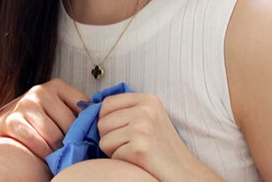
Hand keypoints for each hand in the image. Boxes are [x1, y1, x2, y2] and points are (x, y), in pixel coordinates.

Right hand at [0, 78, 88, 159]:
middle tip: (69, 149)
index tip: (83, 136)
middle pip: (69, 124)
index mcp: (56, 86)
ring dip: (56, 149)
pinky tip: (43, 154)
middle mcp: (40, 91)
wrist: (4, 126)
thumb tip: (101, 119)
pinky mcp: (11, 121)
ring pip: (54, 136)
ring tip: (56, 152)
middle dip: (70, 140)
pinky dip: (43, 152)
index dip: (84, 126)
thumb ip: (78, 111)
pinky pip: (37, 143)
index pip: (83, 108)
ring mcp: (25, 104)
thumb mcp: (58, 109)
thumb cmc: (38, 120)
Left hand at [97, 93, 219, 181]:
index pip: (107, 103)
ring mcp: (143, 127)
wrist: (183, 172)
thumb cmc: (162, 149)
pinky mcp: (139, 147)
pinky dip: (120, 160)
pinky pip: (110, 153)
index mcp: (148, 99)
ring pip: (103, 138)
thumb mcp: (149, 119)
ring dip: (114, 150)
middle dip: (110, 136)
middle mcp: (146, 109)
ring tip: (134, 151)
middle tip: (131, 144)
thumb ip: (126, 110)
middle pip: (102, 121)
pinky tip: (137, 160)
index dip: (106, 119)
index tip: (120, 131)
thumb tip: (88, 109)